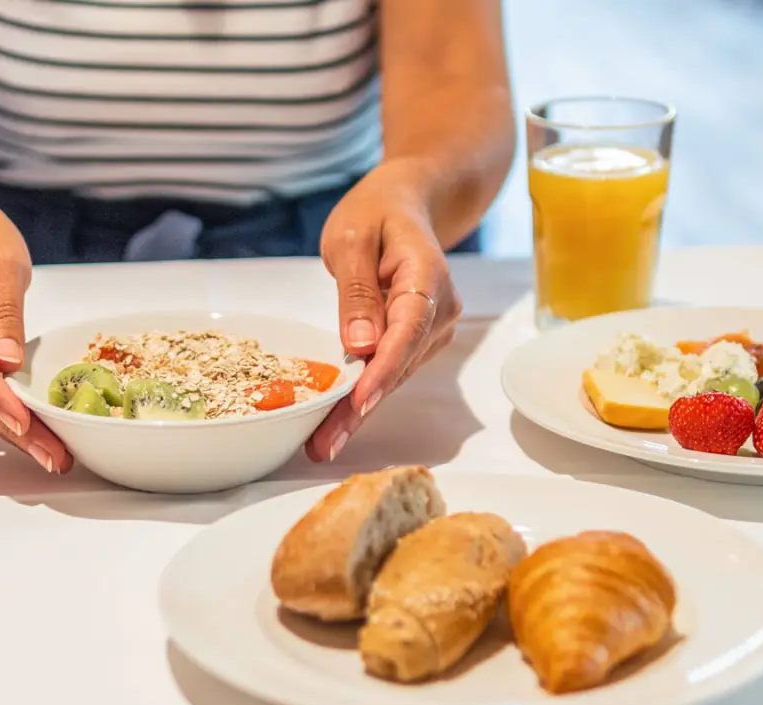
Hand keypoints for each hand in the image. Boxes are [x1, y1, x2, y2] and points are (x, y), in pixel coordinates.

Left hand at [307, 160, 463, 461]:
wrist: (407, 202)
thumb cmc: (376, 213)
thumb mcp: (352, 239)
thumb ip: (357, 291)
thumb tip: (359, 345)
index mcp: (427, 275)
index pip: (407, 330)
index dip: (382, 370)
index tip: (357, 403)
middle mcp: (441, 309)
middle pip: (399, 364)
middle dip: (360, 407)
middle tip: (323, 444)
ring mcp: (433, 329)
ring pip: (394, 376)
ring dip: (358, 411)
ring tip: (321, 443)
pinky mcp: (419, 341)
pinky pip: (390, 371)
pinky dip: (362, 395)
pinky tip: (335, 423)